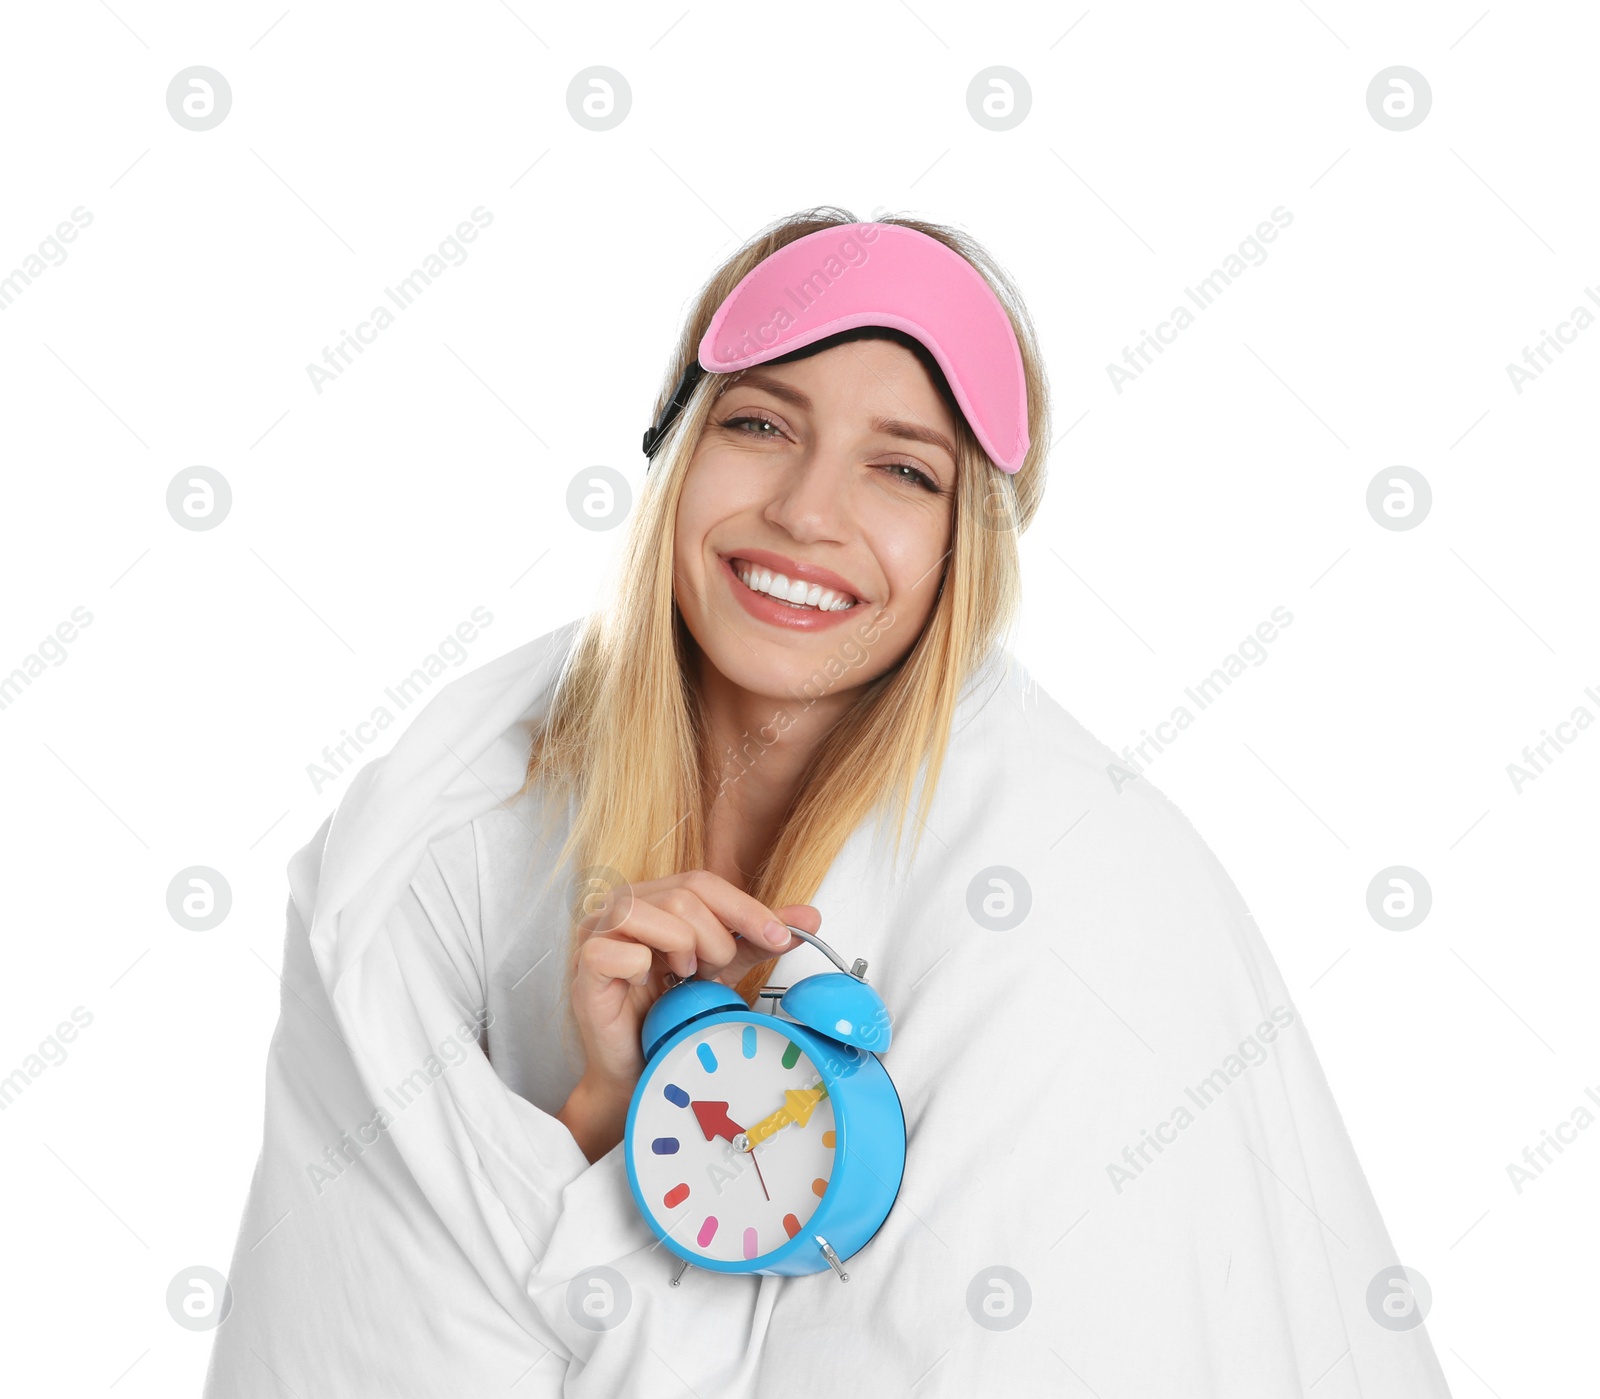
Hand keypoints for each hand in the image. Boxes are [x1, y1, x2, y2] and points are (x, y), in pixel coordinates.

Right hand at [566, 870, 820, 1109]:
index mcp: (655, 900)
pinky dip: (642, 967)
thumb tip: (810, 918)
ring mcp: (597, 935)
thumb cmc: (673, 1017)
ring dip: (681, 947)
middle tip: (715, 972)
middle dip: (716, 937)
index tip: (782, 937)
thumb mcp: (722, 970)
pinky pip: (614, 950)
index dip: (746, 907)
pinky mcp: (584, 970)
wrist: (642, 1074)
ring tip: (685, 977)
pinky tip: (651, 986)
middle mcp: (623, 909)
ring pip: (646, 910)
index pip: (703, 881)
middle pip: (682, 893)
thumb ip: (757, 940)